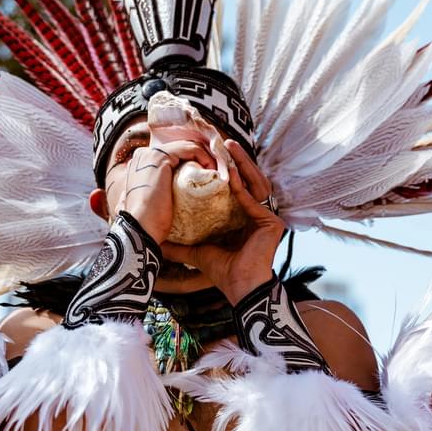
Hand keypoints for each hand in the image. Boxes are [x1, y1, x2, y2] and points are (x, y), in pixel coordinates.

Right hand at [109, 140, 214, 243]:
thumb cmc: (150, 222)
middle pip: (182, 148)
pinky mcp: (161, 157)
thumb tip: (175, 189)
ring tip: (218, 173)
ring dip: (207, 157)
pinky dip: (205, 157)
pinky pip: (190, 149)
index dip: (194, 161)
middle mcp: (145, 154)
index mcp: (143, 163)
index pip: (175, 154)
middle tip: (218, 172)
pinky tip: (213, 171)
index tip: (209, 175)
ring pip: (188, 147)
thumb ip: (164, 187)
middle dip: (203, 157)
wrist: (141, 228)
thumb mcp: (157, 199)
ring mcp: (151, 154)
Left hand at [162, 140, 282, 303]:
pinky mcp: (273, 222)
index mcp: (245, 219)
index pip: (238, 188)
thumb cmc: (224, 273)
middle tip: (222, 142)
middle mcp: (259, 215)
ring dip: (242, 164)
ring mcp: (268, 217)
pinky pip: (254, 198)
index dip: (228, 170)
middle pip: (248, 180)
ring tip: (228, 147)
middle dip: (236, 160)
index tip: (212, 155)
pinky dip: (241, 185)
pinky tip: (230, 172)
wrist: (240, 288)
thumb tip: (158, 242)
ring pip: (255, 183)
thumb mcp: (198, 252)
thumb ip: (181, 245)